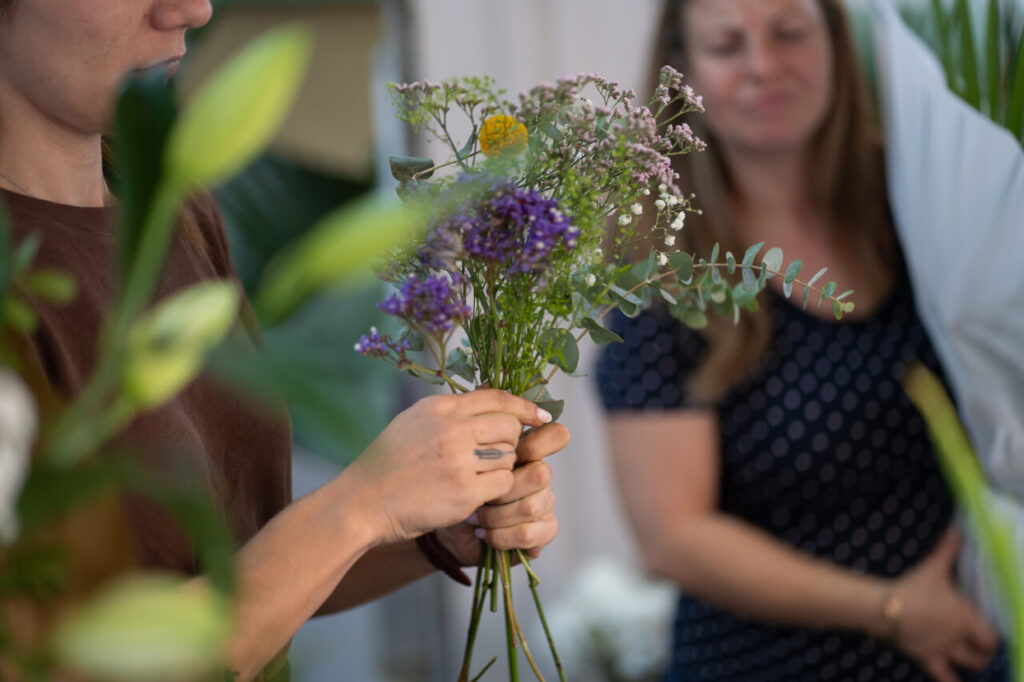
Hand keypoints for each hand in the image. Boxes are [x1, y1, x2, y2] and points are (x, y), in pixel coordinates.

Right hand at [345, 390, 551, 545]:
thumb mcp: (413, 422)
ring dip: (500, 469)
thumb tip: (490, 402)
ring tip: (476, 477)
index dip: (524, 406)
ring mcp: (459, 462)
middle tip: (491, 458)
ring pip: (509, 458)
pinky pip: (502, 485)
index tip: (541, 416)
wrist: (361, 502)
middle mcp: (451, 430)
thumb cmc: (387, 464)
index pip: (496, 397)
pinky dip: (495, 492)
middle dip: (509, 443)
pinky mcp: (464, 493)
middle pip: (509, 428)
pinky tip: (475, 495)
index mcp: (440, 408)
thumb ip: (449, 412)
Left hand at [437, 421, 568, 565]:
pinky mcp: (544, 531)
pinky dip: (499, 535)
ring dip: (495, 515)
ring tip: (474, 516)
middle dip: (504, 488)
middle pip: (541, 473)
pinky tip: (482, 532)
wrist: (449, 523)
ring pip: (531, 506)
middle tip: (480, 493)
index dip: (539, 442)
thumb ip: (480, 431)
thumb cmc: (455, 483)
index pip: (557, 435)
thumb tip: (486, 409)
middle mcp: (541, 473)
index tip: (511, 452)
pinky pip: (528, 533)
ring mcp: (545, 502)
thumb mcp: (462, 454)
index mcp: (528, 449)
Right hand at [885, 526, 998, 681]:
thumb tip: (958, 527)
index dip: (992, 638)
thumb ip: (948, 548)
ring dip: (970, 664)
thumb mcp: (933, 566)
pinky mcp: (927, 659)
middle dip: (983, 653)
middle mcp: (960, 638)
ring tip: (966, 659)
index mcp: (966, 616)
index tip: (988, 634)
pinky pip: (944, 678)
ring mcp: (944, 651)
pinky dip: (950, 680)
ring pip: (968, 666)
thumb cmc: (913, 586)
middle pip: (983, 656)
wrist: (885, 607)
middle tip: (979, 647)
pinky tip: (952, 680)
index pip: (992, 638)